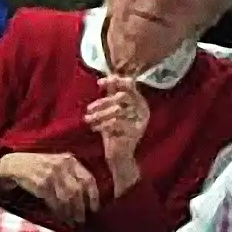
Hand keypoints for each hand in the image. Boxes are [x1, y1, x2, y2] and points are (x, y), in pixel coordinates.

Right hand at [0, 151, 101, 225]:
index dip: (94, 196)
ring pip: (68, 198)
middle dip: (82, 208)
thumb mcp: (57, 163)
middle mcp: (62, 166)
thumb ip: (71, 174)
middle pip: (78, 191)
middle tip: (83, 219)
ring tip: (73, 222)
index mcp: (69, 159)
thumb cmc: (38, 166)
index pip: (88, 179)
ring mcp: (51, 175)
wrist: (14, 164)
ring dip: (71, 213)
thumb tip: (86, 196)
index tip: (95, 208)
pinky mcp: (41, 184)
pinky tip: (62, 218)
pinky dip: (60, 212)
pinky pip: (55, 202)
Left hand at [84, 77, 148, 195]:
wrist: (119, 155)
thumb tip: (107, 76)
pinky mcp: (135, 132)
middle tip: (89, 108)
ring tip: (88, 119)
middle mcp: (143, 110)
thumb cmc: (114, 131)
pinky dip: (102, 124)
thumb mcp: (111, 111)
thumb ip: (112, 95)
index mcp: (139, 102)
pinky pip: (116, 123)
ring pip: (117, 110)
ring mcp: (140, 121)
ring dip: (99, 114)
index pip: (130, 85)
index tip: (99, 83)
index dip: (115, 81)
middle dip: (103, 102)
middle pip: (122, 96)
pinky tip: (95, 128)